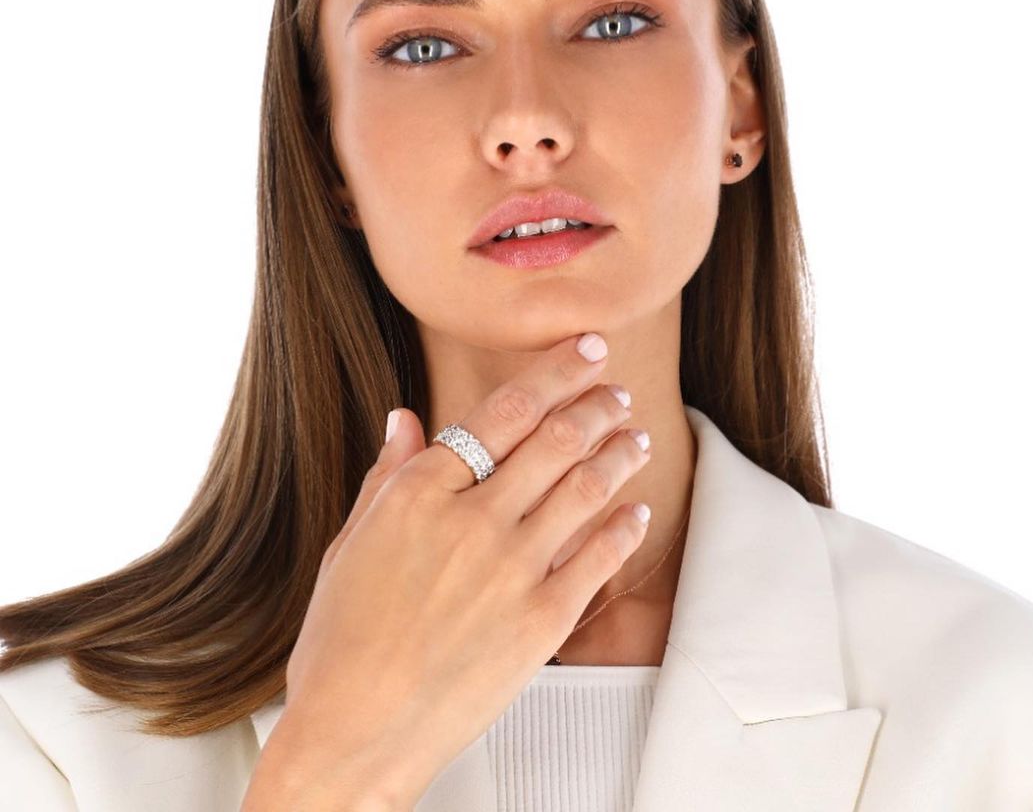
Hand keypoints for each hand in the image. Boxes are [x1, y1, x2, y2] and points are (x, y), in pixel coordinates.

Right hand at [256, 332, 650, 809]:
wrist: (354, 735)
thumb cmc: (340, 642)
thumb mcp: (349, 544)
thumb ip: (387, 476)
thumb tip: (404, 417)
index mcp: (420, 492)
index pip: (505, 411)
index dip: (555, 372)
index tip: (585, 351)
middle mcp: (472, 519)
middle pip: (556, 439)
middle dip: (597, 404)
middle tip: (618, 390)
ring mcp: (511, 569)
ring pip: (585, 487)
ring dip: (619, 453)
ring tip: (636, 435)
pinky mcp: (541, 622)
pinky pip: (599, 558)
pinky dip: (624, 525)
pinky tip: (637, 508)